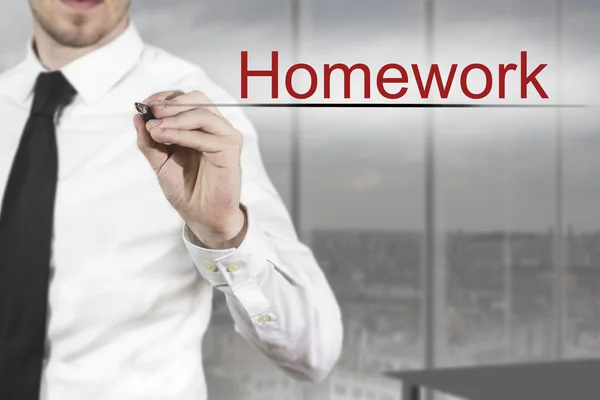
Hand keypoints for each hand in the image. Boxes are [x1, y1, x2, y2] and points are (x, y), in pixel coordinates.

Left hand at [133, 90, 245, 248]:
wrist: (201, 215)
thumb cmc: (186, 189)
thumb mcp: (160, 162)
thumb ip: (149, 141)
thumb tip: (137, 116)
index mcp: (199, 127)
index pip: (185, 99)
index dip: (164, 98)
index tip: (144, 106)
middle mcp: (214, 128)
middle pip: (197, 98)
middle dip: (171, 103)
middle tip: (151, 112)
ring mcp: (225, 137)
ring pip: (202, 113)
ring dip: (175, 118)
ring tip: (155, 129)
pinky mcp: (230, 149)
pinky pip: (206, 135)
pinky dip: (183, 133)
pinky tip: (166, 137)